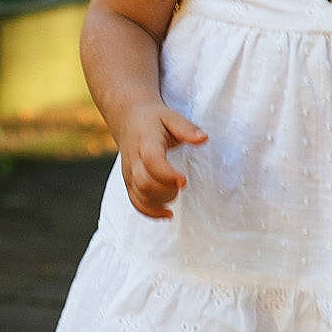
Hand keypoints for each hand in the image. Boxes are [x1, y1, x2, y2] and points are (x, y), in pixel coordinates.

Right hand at [117, 101, 207, 218]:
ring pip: (139, 195)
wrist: (128, 118)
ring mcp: (129, 173)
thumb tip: (204, 139)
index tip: (184, 180)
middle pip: (144, 183)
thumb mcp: (171, 117)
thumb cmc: (154, 119)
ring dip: (159, 202)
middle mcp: (134, 160)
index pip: (152, 162)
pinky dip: (150, 212)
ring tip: (175, 195)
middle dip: (165, 190)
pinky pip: (136, 202)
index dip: (167, 174)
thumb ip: (187, 129)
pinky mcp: (129, 182)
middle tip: (181, 185)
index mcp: (146, 142)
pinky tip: (168, 214)